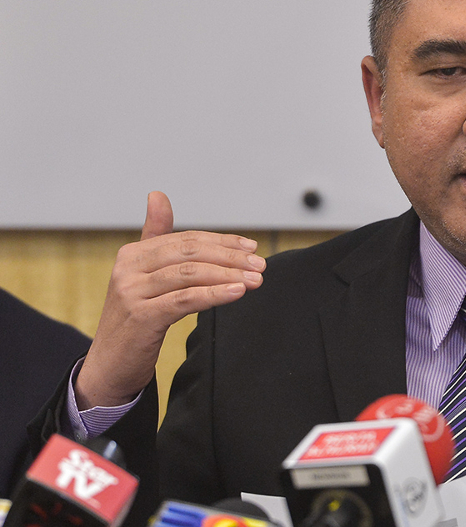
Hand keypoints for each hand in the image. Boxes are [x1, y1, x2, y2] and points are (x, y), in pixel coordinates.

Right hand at [75, 192, 265, 408]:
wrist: (110, 366)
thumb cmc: (135, 319)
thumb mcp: (144, 276)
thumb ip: (154, 237)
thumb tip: (157, 195)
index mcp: (133, 254)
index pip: (187, 239)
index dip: (222, 241)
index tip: (251, 246)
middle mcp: (129, 268)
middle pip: (190, 252)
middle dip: (230, 256)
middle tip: (260, 263)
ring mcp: (132, 292)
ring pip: (190, 274)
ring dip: (229, 274)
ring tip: (255, 279)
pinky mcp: (141, 316)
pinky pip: (185, 299)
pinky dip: (215, 293)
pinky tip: (237, 292)